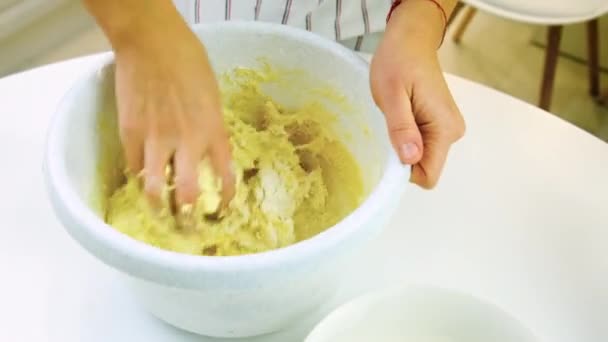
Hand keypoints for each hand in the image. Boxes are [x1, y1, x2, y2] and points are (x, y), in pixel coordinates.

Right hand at [113, 20, 233, 207]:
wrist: (153, 43)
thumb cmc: (189, 62)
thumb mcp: (212, 98)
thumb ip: (211, 128)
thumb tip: (205, 150)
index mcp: (214, 131)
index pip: (225, 177)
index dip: (225, 199)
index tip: (222, 209)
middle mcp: (188, 142)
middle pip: (189, 194)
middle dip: (188, 216)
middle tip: (187, 225)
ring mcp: (156, 139)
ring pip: (155, 189)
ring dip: (157, 206)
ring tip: (158, 214)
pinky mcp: (130, 133)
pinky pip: (133, 167)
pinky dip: (137, 177)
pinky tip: (140, 180)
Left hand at [370, 0, 464, 188]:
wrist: (410, 39)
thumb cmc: (398, 62)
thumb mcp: (391, 95)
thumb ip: (402, 128)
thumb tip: (411, 159)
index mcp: (444, 129)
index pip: (429, 175)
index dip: (405, 170)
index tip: (390, 147)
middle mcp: (452, 133)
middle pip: (425, 168)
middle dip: (402, 155)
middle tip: (390, 124)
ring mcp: (447, 128)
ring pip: (422, 157)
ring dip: (403, 144)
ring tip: (395, 115)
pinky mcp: (440, 124)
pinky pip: (421, 145)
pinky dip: (407, 136)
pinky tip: (401, 115)